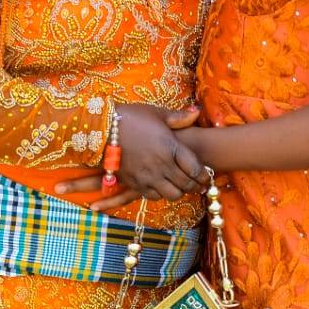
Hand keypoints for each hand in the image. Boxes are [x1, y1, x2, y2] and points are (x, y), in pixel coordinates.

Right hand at [55, 105, 206, 209]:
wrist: (101, 129)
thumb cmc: (131, 117)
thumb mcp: (157, 113)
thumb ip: (179, 117)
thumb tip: (197, 113)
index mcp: (171, 146)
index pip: (195, 168)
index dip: (204, 175)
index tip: (206, 176)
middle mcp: (162, 164)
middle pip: (186, 184)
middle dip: (195, 186)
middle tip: (199, 186)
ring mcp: (148, 176)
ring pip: (172, 194)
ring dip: (179, 192)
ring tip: (180, 187)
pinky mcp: (134, 183)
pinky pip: (153, 196)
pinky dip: (161, 194)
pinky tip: (162, 187)